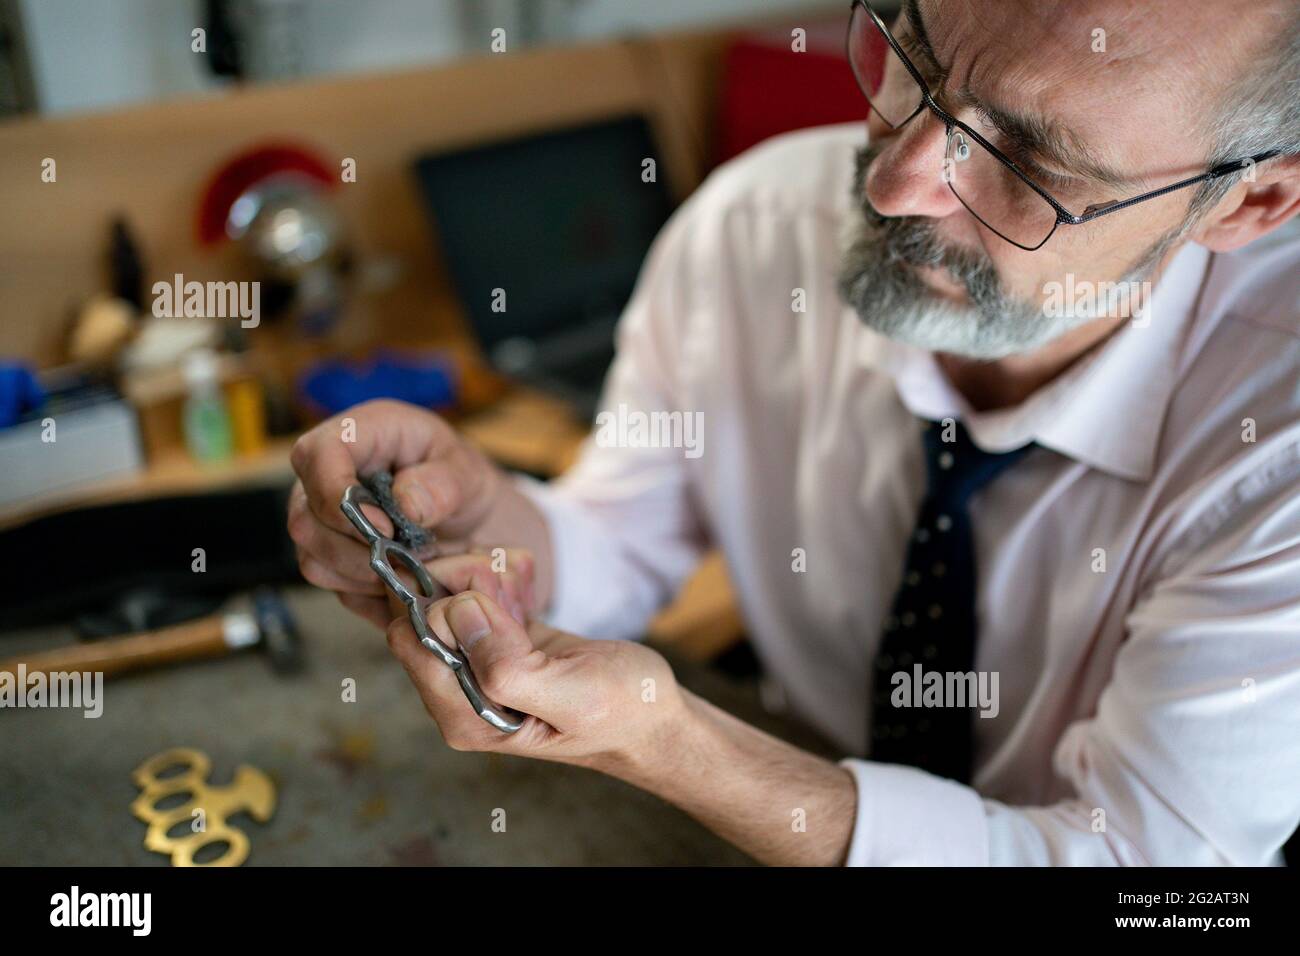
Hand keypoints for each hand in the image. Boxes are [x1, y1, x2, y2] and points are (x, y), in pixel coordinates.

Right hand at [287, 399, 505, 624]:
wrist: (468, 519)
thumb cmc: (461, 481)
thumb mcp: (468, 472)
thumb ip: (444, 483)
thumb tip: (406, 505)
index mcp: (360, 434)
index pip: (315, 453)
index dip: (337, 495)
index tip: (384, 528)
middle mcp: (325, 474)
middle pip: (305, 519)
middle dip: (356, 549)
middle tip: (406, 556)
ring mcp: (320, 517)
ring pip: (312, 558)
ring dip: (364, 574)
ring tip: (409, 565)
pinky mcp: (326, 554)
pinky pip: (331, 583)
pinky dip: (366, 590)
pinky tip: (399, 578)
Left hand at [385, 586, 683, 773]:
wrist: (656, 716)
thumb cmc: (622, 713)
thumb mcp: (571, 695)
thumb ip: (505, 665)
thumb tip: (455, 614)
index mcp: (466, 716)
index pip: (412, 640)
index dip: (443, 603)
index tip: (490, 593)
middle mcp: (461, 693)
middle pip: (423, 611)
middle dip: (462, 581)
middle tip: (507, 583)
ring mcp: (477, 665)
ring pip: (446, 594)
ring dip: (483, 573)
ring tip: (521, 584)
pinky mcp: (497, 641)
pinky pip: (475, 593)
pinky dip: (498, 577)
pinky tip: (526, 585)